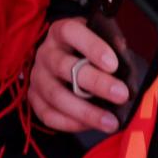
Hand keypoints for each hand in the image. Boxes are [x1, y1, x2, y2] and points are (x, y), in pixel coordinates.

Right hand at [28, 18, 127, 134]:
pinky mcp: (34, 99)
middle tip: (121, 94)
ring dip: (86, 111)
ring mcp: (38, 77)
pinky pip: (49, 116)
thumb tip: (123, 54)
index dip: (92, 47)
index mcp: (60, 31)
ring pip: (56, 96)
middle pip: (64, 66)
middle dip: (96, 83)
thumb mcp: (96, 36)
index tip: (114, 64)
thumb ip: (110, 43)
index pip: (71, 32)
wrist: (60, 57)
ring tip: (111, 122)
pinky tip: (91, 126)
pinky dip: (71, 124)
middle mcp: (45, 52)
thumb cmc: (84, 48)